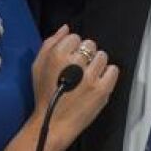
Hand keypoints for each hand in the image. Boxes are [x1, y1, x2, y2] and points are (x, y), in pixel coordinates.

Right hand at [30, 26, 118, 150]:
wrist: (52, 122)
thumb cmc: (44, 94)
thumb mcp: (38, 66)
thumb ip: (50, 43)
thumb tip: (66, 28)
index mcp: (57, 55)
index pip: (75, 38)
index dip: (73, 48)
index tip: (69, 60)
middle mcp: (74, 63)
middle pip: (90, 45)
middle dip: (86, 55)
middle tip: (79, 69)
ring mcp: (90, 77)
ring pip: (102, 56)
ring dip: (97, 64)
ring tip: (88, 76)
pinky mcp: (102, 89)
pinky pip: (113, 70)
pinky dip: (107, 74)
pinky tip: (97, 82)